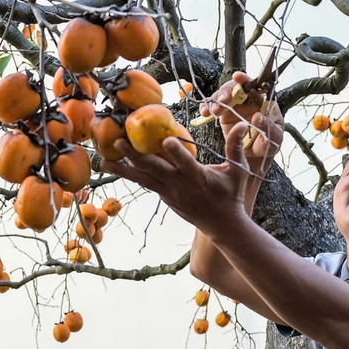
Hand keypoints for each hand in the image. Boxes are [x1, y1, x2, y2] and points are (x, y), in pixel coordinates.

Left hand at [99, 119, 259, 240]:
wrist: (221, 225)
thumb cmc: (231, 194)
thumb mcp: (238, 172)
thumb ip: (236, 147)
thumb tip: (244, 123)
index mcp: (200, 178)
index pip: (187, 164)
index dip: (177, 152)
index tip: (165, 139)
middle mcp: (180, 186)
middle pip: (155, 169)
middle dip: (136, 156)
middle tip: (118, 142)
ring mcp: (169, 193)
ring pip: (143, 178)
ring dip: (123, 168)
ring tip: (103, 160)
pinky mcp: (164, 196)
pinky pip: (144, 183)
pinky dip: (129, 174)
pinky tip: (113, 166)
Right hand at [198, 72, 282, 178]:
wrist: (254, 158)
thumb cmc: (268, 146)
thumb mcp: (274, 139)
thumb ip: (268, 128)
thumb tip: (258, 117)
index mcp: (264, 102)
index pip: (256, 85)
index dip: (246, 79)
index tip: (238, 77)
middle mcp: (248, 101)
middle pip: (236, 88)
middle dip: (227, 91)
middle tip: (222, 101)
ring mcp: (235, 106)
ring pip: (223, 95)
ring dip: (216, 100)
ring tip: (213, 111)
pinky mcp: (224, 114)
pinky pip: (213, 106)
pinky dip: (207, 107)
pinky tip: (205, 112)